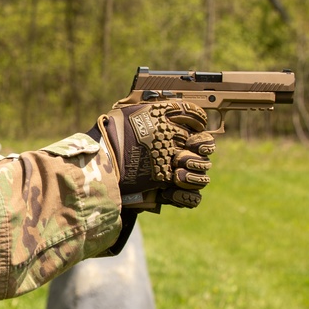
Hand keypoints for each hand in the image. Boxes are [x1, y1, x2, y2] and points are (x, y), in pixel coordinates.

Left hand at [93, 101, 215, 208]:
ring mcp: (175, 177)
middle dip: (195, 160)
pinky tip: (169, 193)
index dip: (203, 142)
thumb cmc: (121, 132)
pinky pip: (192, 199)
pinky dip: (186, 197)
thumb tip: (201, 116)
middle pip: (204, 161)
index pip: (204, 141)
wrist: (104, 160)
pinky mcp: (169, 194)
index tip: (191, 141)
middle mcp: (178, 157)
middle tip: (178, 160)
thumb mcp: (144, 112)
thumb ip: (173, 109)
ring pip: (201, 180)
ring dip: (193, 178)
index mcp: (176, 138)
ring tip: (176, 176)